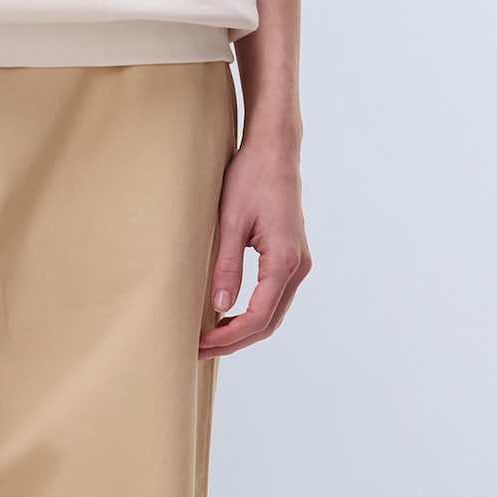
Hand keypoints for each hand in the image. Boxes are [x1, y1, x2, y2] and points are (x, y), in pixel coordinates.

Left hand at [201, 0, 309, 355]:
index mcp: (285, 260)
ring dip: (243, 329)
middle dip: (234, 340)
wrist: (274, 148)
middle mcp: (299, 266)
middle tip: (198, 348)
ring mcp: (299, 261)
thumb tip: (219, 307)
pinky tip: (225, 312)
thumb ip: (225, 266)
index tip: (199, 344)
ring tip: (208, 336)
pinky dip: (252, 311)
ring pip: (273, 312)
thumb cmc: (250, 177)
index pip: (258, 317)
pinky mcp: (292, 255)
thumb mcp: (229, 222)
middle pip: (268, 322)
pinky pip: (274, 296)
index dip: (228, 337)